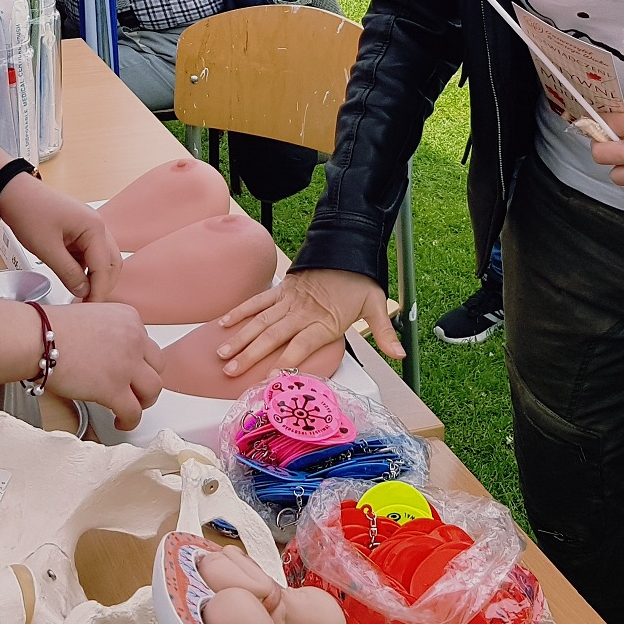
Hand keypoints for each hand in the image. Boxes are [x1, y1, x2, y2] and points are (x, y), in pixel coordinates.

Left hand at [0, 175, 120, 301]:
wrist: (14, 193)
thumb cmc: (29, 212)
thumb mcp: (47, 248)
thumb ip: (68, 273)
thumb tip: (83, 291)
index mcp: (94, 228)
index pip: (104, 267)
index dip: (98, 291)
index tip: (90, 309)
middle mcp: (98, 226)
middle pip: (112, 264)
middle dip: (102, 286)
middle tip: (88, 306)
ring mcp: (90, 228)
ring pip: (103, 260)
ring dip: (95, 278)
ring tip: (81, 296)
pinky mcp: (80, 232)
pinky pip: (90, 255)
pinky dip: (86, 269)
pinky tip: (74, 280)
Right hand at [42, 301, 163, 429]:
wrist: (38, 338)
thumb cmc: (50, 329)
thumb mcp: (90, 317)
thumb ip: (107, 332)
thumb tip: (106, 352)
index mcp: (128, 318)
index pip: (146, 343)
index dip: (139, 361)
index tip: (131, 370)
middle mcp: (133, 338)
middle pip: (157, 365)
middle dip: (147, 380)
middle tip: (136, 390)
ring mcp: (127, 364)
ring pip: (153, 389)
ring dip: (143, 401)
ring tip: (131, 408)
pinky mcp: (114, 388)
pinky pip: (133, 411)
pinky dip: (130, 421)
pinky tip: (120, 422)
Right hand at [215, 268, 401, 377]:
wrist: (346, 246)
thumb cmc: (359, 280)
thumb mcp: (376, 305)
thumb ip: (384, 333)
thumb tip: (401, 355)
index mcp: (324, 321)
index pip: (302, 344)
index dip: (288, 361)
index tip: (272, 377)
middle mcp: (302, 312)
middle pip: (272, 336)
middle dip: (251, 355)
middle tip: (231, 372)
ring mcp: (288, 301)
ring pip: (259, 321)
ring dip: (240, 338)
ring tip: (222, 355)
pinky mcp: (281, 291)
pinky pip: (257, 302)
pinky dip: (240, 312)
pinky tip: (223, 324)